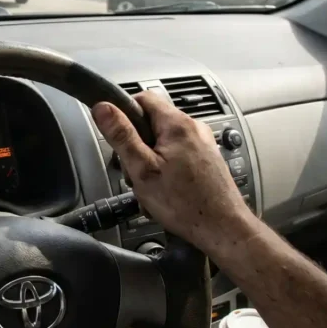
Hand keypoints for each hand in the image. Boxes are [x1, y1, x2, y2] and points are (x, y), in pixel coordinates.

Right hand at [91, 91, 251, 253]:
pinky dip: (165, 169)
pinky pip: (177, 155)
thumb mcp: (142, 169)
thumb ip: (121, 136)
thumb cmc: (187, 204)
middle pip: (152, 122)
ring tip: (150, 184)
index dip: (124, 113)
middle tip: (133, 169)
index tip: (116, 133)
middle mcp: (194, 128)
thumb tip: (103, 108)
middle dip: (136, 144)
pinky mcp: (206, 159)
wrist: (223, 229)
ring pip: (163, 141)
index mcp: (177, 124)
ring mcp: (202, 143)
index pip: (143, 98)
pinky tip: (164, 190)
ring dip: (150, 160)